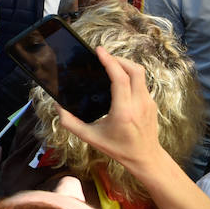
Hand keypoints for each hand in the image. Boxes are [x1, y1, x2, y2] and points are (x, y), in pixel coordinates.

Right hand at [54, 47, 169, 176]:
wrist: (145, 157)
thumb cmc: (118, 148)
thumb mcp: (90, 138)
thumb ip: (71, 123)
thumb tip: (58, 107)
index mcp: (123, 111)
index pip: (120, 78)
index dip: (110, 61)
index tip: (99, 51)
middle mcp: (139, 104)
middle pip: (134, 70)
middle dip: (118, 59)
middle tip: (104, 56)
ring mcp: (148, 102)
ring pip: (140, 73)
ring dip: (125, 65)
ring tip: (110, 65)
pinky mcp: (151, 102)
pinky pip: (141, 82)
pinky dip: (130, 75)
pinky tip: (119, 79)